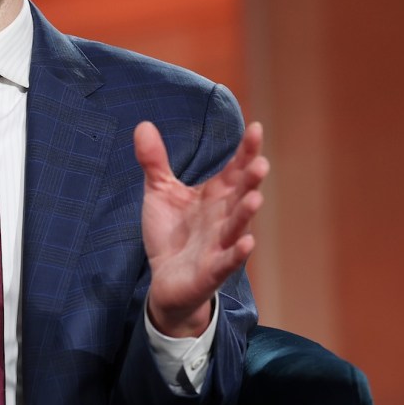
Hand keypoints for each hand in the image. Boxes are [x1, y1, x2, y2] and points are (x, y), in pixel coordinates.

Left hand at [136, 121, 266, 336]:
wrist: (165, 280)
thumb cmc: (171, 233)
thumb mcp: (160, 192)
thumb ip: (155, 161)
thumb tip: (143, 124)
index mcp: (215, 196)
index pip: (234, 170)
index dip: (246, 151)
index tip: (255, 128)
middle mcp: (223, 217)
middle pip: (240, 195)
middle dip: (251, 180)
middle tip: (260, 163)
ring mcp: (220, 243)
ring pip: (237, 226)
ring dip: (246, 213)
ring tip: (256, 197)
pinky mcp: (212, 270)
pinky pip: (227, 261)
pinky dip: (237, 253)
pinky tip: (247, 242)